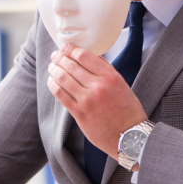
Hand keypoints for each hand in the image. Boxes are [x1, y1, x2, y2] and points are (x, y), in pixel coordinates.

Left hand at [47, 43, 147, 158]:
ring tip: (52, 67)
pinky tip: (52, 81)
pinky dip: (53, 85)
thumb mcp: (121, 84)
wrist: (130, 136)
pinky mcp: (79, 113)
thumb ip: (105, 69)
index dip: (71, 49)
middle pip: (71, 65)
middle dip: (59, 58)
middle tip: (55, 55)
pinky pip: (61, 94)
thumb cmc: (127, 110)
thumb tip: (89, 56)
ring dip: (54, 70)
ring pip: (63, 78)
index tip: (65, 47)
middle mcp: (98, 86)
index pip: (84, 56)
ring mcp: (87, 100)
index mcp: (110, 76)